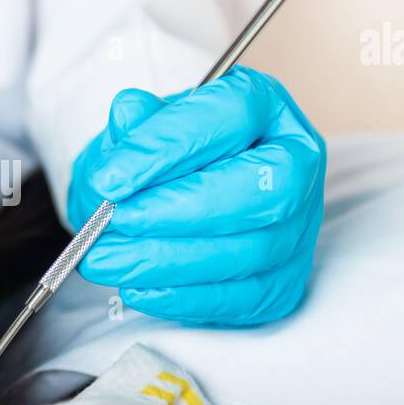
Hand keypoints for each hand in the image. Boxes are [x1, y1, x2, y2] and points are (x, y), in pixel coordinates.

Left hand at [67, 67, 325, 325]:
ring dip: (167, 260)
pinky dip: (183, 297)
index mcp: (266, 106)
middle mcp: (296, 163)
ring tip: (105, 259)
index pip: (232, 114)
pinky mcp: (284, 281)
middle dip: (178, 210)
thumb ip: (136, 122)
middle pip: (261, 188)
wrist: (168, 199)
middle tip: (116, 220)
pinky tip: (136, 288)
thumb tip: (128, 115)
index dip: (168, 146)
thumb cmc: (160, 158)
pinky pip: (240, 298)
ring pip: (249, 251)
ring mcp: (297, 227)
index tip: (110, 178)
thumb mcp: (140, 128)